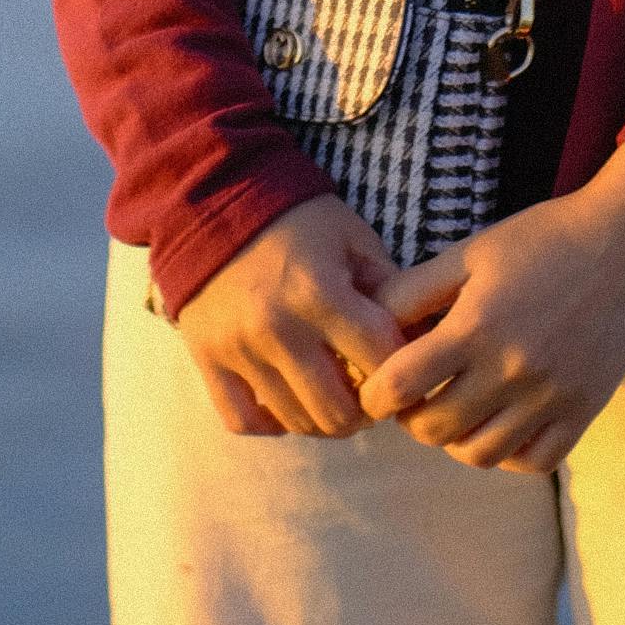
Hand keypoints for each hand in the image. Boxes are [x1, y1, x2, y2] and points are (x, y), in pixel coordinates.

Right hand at [173, 194, 401, 437]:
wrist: (215, 201)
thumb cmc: (295, 218)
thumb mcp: (350, 236)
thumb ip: (386, 283)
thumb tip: (416, 332)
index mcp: (321, 293)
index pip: (380, 361)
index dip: (401, 369)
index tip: (402, 366)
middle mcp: (279, 329)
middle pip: (338, 412)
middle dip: (364, 410)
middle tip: (368, 395)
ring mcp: (239, 350)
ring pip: (296, 422)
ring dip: (322, 419)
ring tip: (333, 398)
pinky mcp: (208, 360)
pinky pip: (243, 421)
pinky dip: (270, 424)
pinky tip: (287, 404)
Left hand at [356, 144, 624, 475]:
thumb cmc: (545, 238)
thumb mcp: (474, 250)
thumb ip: (417, 288)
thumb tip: (370, 321)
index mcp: (478, 326)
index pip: (401, 387)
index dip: (377, 393)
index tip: (378, 386)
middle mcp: (512, 370)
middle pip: (434, 430)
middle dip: (411, 418)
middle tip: (415, 396)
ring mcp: (551, 398)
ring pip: (479, 455)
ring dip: (455, 440)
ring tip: (455, 409)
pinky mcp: (583, 412)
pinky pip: (532, 461)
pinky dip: (508, 453)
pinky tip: (501, 422)